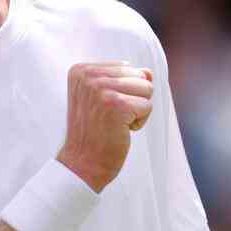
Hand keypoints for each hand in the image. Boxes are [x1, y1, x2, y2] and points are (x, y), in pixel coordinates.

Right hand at [55, 62, 153, 192]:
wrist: (81, 164)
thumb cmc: (93, 132)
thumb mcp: (103, 98)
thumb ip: (124, 79)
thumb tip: (149, 72)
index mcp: (81, 71)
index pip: (125, 67)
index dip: (122, 91)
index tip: (103, 109)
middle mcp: (89, 76)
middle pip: (138, 75)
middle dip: (133, 99)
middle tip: (110, 118)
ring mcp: (102, 89)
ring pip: (146, 88)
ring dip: (137, 110)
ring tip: (116, 123)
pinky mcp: (118, 105)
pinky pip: (148, 105)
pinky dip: (139, 122)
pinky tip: (120, 131)